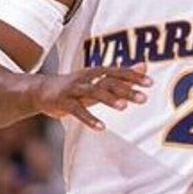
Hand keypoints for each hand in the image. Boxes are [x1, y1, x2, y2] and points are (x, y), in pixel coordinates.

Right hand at [33, 63, 152, 130]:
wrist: (41, 90)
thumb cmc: (76, 86)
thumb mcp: (98, 79)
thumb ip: (121, 75)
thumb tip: (145, 66)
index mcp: (96, 72)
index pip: (118, 72)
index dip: (134, 77)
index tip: (150, 83)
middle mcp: (87, 78)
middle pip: (109, 82)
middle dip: (126, 90)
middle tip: (144, 98)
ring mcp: (74, 89)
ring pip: (93, 92)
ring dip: (109, 99)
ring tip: (124, 107)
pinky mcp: (64, 102)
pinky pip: (77, 110)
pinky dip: (89, 118)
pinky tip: (101, 127)